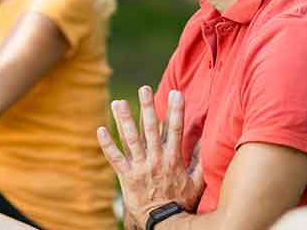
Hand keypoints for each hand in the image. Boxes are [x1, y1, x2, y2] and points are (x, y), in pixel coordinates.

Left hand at [97, 86, 204, 228]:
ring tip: (118, 102)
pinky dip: (107, 144)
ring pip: (130, 139)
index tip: (175, 93)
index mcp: (173, 159)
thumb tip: (206, 140)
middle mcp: (155, 159)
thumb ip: (200, 161)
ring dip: (123, 119)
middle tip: (144, 89)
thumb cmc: (181, 202)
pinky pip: (115, 158)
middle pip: (150, 128)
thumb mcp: (197, 182)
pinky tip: (100, 130)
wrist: (163, 222)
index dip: (175, 111)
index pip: (175, 130)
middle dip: (147, 107)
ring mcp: (139, 167)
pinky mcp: (126, 176)